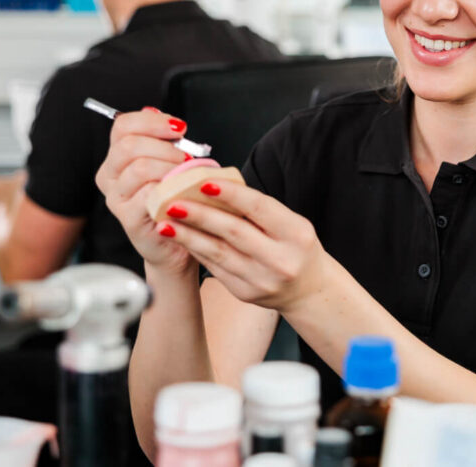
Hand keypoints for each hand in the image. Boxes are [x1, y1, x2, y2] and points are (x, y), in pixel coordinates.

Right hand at [94, 108, 192, 274]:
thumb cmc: (175, 200)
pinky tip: (182, 193)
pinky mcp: (128, 220)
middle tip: (187, 158)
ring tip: (187, 176)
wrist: (177, 243)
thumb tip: (156, 112)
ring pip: (140, 168)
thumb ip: (161, 139)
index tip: (180, 128)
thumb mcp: (169, 164)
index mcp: (116, 158)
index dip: (153, 122)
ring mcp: (115, 200)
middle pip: (129, 145)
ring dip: (171, 168)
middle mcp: (109, 177)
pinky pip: (149, 195)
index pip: (123, 126)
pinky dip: (170, 190)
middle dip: (166, 147)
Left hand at [154, 181, 328, 311]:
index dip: (231, 194)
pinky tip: (180, 238)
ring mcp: (261, 280)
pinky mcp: (245, 293)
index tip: (204, 182)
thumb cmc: (296, 247)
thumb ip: (258, 209)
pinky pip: (215, 268)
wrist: (308, 290)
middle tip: (174, 202)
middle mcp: (280, 259)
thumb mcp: (290, 224)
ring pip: (218, 252)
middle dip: (200, 215)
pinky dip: (196, 250)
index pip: (259, 208)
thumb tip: (216, 186)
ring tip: (166, 222)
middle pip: (234, 231)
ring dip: (188, 236)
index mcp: (295, 234)